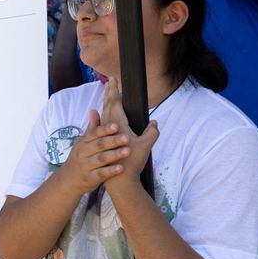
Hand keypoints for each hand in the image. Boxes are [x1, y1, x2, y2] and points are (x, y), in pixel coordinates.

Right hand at [56, 108, 129, 196]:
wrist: (68, 180)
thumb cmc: (79, 158)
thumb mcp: (82, 143)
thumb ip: (91, 128)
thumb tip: (93, 110)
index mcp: (83, 142)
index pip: (94, 134)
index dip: (105, 130)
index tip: (116, 125)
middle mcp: (83, 152)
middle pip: (99, 145)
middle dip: (113, 141)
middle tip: (127, 137)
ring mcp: (86, 166)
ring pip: (101, 159)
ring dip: (115, 155)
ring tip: (128, 151)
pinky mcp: (90, 178)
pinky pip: (101, 174)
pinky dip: (111, 171)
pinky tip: (121, 168)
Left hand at [99, 78, 158, 194]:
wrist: (119, 179)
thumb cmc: (132, 162)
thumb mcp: (145, 146)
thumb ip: (152, 132)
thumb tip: (154, 122)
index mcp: (117, 124)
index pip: (114, 102)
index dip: (114, 90)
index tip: (113, 79)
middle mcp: (109, 126)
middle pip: (107, 104)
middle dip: (109, 92)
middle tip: (109, 80)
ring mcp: (105, 133)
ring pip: (104, 112)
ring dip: (106, 101)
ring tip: (107, 92)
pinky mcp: (104, 140)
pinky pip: (103, 122)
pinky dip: (104, 113)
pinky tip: (103, 113)